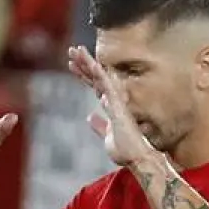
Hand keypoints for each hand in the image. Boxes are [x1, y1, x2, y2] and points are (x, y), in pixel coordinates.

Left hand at [67, 46, 155, 167]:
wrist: (137, 158)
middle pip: (96, 76)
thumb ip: (99, 125)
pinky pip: (107, 85)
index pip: (95, 85)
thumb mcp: (106, 136)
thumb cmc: (126, 150)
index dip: (83, 74)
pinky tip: (91, 62)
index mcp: (111, 105)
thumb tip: (90, 117)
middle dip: (83, 63)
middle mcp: (114, 99)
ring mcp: (117, 100)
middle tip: (71, 50)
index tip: (71, 64)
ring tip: (75, 50)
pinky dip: (99, 73)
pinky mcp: (119, 104)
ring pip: (100, 76)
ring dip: (88, 62)